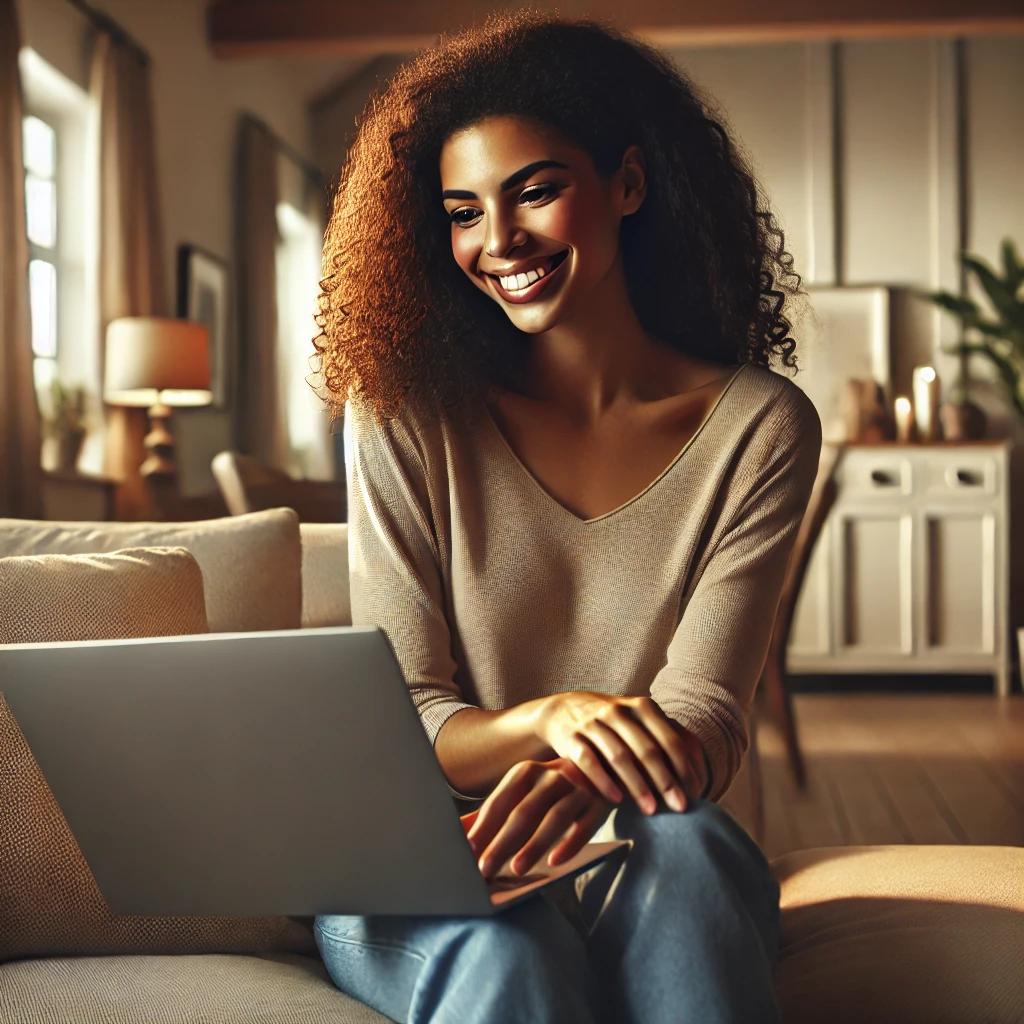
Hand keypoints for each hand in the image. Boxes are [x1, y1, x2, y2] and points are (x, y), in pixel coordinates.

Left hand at [461, 757, 610, 879]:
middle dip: (503, 841)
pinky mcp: (600, 803)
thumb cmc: (551, 788)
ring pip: (555, 818)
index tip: (467, 851)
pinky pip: (585, 825)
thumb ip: (492, 813)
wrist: (602, 767)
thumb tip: (458, 833)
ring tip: (516, 870)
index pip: (501, 801)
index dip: (484, 826)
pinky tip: (556, 862)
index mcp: (527, 772)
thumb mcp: (522, 793)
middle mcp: (552, 776)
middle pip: (525, 811)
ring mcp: (578, 788)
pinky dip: (571, 844)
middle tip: (485, 869)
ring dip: (535, 844)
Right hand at [536, 693, 706, 814]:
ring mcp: (593, 723)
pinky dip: (603, 781)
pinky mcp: (571, 737)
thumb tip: (700, 777)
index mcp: (642, 707)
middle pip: (648, 749)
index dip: (686, 767)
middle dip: (667, 781)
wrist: (564, 710)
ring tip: (651, 811)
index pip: (671, 739)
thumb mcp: (641, 722)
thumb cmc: (614, 724)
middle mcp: (618, 712)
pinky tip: (616, 800)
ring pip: (619, 756)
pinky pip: (588, 761)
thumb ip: (669, 741)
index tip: (697, 794)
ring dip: (638, 785)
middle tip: (681, 808)